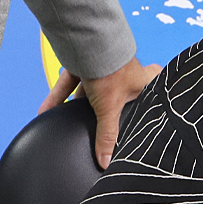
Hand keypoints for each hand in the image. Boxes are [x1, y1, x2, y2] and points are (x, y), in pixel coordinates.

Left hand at [39, 58, 160, 166]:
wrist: (88, 41)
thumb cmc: (110, 70)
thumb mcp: (109, 109)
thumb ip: (107, 136)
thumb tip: (106, 162)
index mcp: (141, 82)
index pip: (155, 82)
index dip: (156, 88)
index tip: (155, 101)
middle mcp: (124, 73)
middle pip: (119, 92)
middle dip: (109, 106)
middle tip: (105, 120)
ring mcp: (103, 67)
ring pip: (90, 90)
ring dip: (78, 103)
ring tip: (71, 121)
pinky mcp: (83, 63)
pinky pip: (70, 84)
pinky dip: (59, 97)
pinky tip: (46, 111)